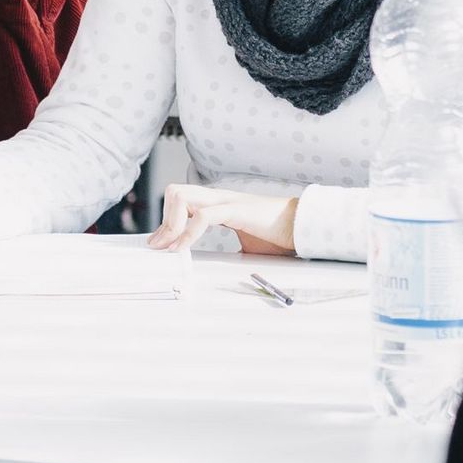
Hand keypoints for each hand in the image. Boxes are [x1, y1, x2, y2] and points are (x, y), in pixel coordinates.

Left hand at [147, 184, 298, 253]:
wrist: (302, 228)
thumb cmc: (278, 237)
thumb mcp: (246, 247)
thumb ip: (229, 252)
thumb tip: (218, 270)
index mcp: (219, 203)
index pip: (180, 200)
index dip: (166, 222)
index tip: (159, 245)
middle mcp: (219, 197)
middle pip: (175, 192)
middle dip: (163, 221)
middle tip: (161, 247)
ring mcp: (227, 200)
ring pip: (182, 197)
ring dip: (171, 224)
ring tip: (170, 248)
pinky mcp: (237, 210)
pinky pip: (203, 216)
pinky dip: (187, 233)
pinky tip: (183, 248)